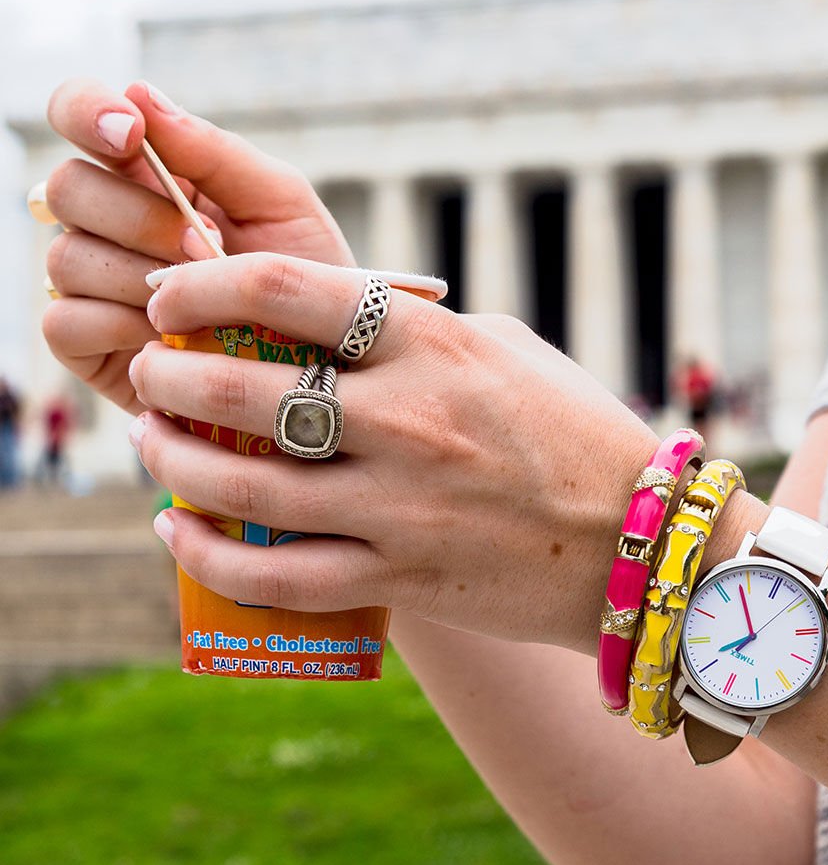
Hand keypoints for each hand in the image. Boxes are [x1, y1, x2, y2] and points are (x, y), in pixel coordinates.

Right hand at [40, 78, 354, 414]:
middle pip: (68, 189)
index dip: (87, 112)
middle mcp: (108, 224)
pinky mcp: (88, 347)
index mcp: (149, 174)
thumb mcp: (282, 206)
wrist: (322, 370)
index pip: (81, 116)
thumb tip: (139, 94)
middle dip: (141, 218)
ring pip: (67, 258)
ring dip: (140, 279)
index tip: (131, 134)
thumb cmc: (307, 280)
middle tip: (207, 247)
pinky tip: (170, 342)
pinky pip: (64, 322)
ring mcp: (93, 285)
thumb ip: (215, 152)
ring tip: (205, 305)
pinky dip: (118, 328)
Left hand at [128, 254, 656, 652]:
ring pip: (246, 492)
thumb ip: (415, 333)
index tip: (172, 301)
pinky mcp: (401, 577)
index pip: (285, 292)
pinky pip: (281, 577)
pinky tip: (178, 533)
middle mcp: (409, 422)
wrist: (639, 544)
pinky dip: (212, 558)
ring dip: (175, 466)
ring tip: (152, 447)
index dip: (203, 287)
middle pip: (243, 392)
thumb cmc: (573, 434)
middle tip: (150, 376)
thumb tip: (332, 322)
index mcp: (433, 345)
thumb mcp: (504, 351)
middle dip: (169, 378)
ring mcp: (402, 507)